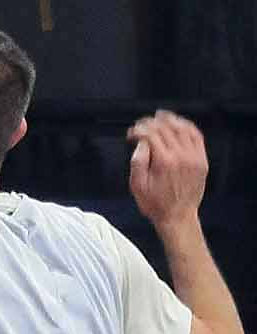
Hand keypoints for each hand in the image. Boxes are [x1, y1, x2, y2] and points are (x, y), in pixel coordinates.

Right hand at [128, 110, 207, 233]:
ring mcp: (193, 157)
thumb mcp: (137, 186)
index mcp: (164, 162)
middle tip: (142, 124)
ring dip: (170, 120)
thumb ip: (137, 161)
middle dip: (151, 123)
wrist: (178, 216)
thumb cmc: (157, 205)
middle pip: (165, 129)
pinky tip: (180, 125)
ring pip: (182, 128)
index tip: (132, 133)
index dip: (139, 130)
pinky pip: (197, 136)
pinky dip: (187, 127)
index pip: (150, 134)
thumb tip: (141, 144)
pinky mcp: (201, 160)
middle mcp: (181, 156)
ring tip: (160, 117)